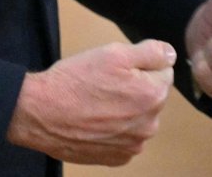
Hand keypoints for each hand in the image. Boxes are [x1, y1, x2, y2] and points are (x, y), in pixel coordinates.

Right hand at [6, 39, 175, 164]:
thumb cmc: (76, 80)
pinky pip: (125, 138)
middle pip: (153, 97)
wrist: (40, 113)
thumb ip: (152, 52)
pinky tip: (95, 122)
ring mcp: (132, 146)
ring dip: (126, 110)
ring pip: (139, 119)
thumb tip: (171, 56)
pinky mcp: (116, 159)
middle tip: (106, 84)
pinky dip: (115, 130)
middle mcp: (149, 126)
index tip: (119, 69)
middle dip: (136, 88)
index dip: (142, 66)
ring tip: (98, 104)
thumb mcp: (115, 53)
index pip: (164, 73)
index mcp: (153, 96)